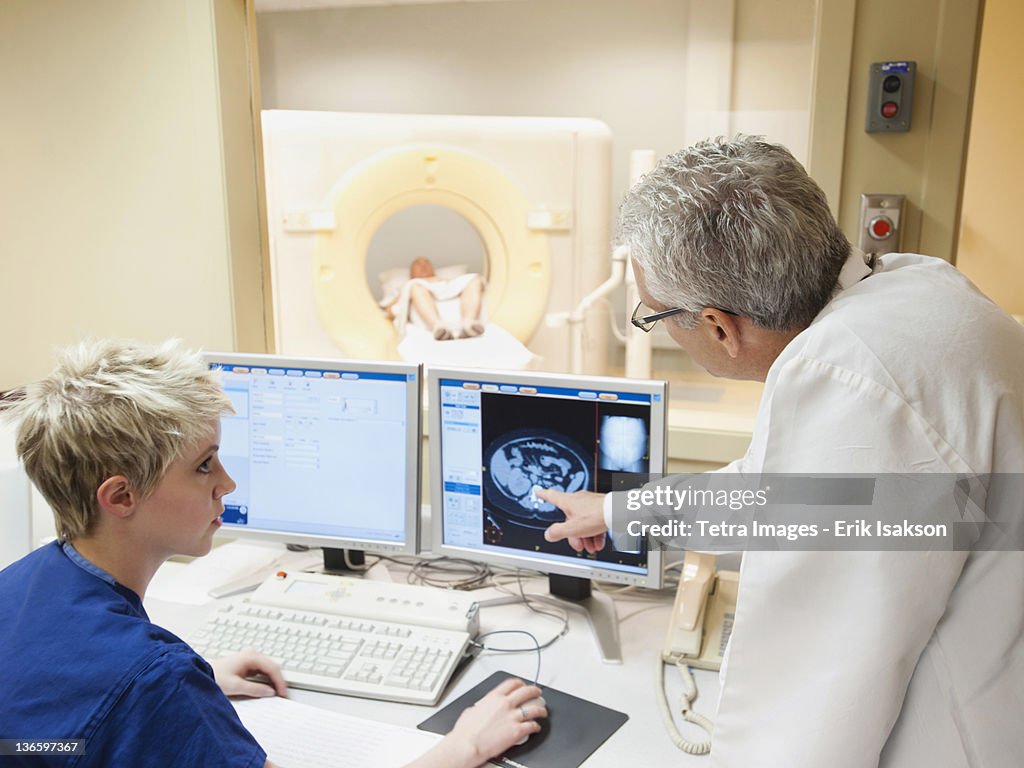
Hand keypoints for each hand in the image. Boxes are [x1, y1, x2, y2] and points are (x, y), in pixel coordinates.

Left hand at [210, 650, 287, 698]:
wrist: (201, 674)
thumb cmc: (215, 677)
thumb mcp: (235, 686)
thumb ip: (254, 689)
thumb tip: (270, 692)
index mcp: (251, 657)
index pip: (273, 668)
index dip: (280, 681)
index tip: (283, 693)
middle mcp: (252, 655)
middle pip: (272, 666)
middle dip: (279, 680)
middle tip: (282, 694)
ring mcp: (250, 658)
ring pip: (268, 668)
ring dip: (273, 680)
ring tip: (276, 692)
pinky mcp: (247, 664)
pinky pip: (262, 670)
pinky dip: (267, 679)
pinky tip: (267, 687)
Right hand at [409, 678, 546, 767]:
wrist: (467, 745)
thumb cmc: (465, 731)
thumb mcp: (471, 710)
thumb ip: (481, 706)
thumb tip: (482, 708)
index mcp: (493, 697)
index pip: (511, 683)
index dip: (520, 683)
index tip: (522, 685)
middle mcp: (505, 704)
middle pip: (526, 692)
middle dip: (534, 691)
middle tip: (537, 693)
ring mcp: (512, 717)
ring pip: (534, 709)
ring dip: (540, 709)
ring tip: (543, 711)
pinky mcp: (517, 731)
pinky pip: (532, 726)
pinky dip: (536, 726)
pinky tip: (536, 727)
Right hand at [535, 489, 607, 551]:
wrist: (618, 512)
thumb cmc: (596, 515)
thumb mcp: (572, 528)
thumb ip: (558, 532)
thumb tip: (548, 534)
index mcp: (568, 501)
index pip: (551, 496)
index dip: (543, 494)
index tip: (538, 492)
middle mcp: (578, 500)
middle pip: (570, 518)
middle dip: (573, 534)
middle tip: (578, 545)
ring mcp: (590, 504)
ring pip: (584, 523)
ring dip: (586, 537)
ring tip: (591, 547)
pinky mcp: (601, 509)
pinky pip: (594, 522)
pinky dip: (595, 534)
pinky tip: (598, 543)